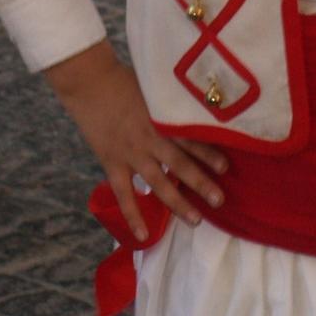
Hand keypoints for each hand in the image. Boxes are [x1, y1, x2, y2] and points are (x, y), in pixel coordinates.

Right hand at [43, 42, 226, 240]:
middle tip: (219, 201)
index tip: (226, 168)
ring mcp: (131, 153)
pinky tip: (143, 236)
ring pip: (158, 182)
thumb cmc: (123, 79)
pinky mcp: (112, 162)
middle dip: (201, 183)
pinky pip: (124, 194)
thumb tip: (195, 110)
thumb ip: (171, 104)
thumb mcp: (154, 87)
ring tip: (196, 220)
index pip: (191, 139)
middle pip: (180, 164)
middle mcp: (151, 138)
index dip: (209, 153)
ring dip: (177, 202)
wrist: (88, 81)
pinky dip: (133, 215)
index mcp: (162, 118)